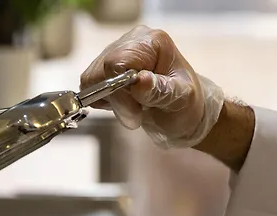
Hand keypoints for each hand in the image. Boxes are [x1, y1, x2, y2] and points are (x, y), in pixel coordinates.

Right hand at [80, 26, 224, 148]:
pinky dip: (104, 100)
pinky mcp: (107, 67)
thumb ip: (160, 91)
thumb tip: (139, 80)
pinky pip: (90, 86)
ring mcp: (118, 52)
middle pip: (101, 70)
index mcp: (152, 42)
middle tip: (135, 114)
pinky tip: (125, 103)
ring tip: (133, 108)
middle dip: (114, 98)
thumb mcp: (180, 100)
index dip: (119, 91)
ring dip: (109, 100)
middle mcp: (132, 40)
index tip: (135, 113)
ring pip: (92, 79)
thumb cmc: (186, 104)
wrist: (183, 109)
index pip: (117, 62)